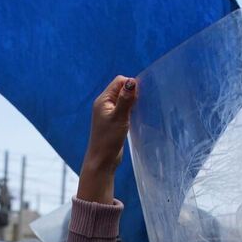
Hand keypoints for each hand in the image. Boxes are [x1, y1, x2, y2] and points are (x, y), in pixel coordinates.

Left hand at [77, 75, 137, 203]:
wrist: (102, 160)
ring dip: (132, 102)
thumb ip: (125, 99)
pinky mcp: (114, 121)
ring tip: (137, 112)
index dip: (130, 85)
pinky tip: (135, 118)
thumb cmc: (109, 139)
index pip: (119, 81)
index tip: (138, 97)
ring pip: (123, 100)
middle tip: (139, 105)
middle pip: (121, 89)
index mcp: (103, 100)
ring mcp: (109, 113)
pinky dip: (131, 110)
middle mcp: (105, 104)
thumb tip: (132, 81)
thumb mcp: (119, 117)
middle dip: (132, 93)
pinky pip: (124, 109)